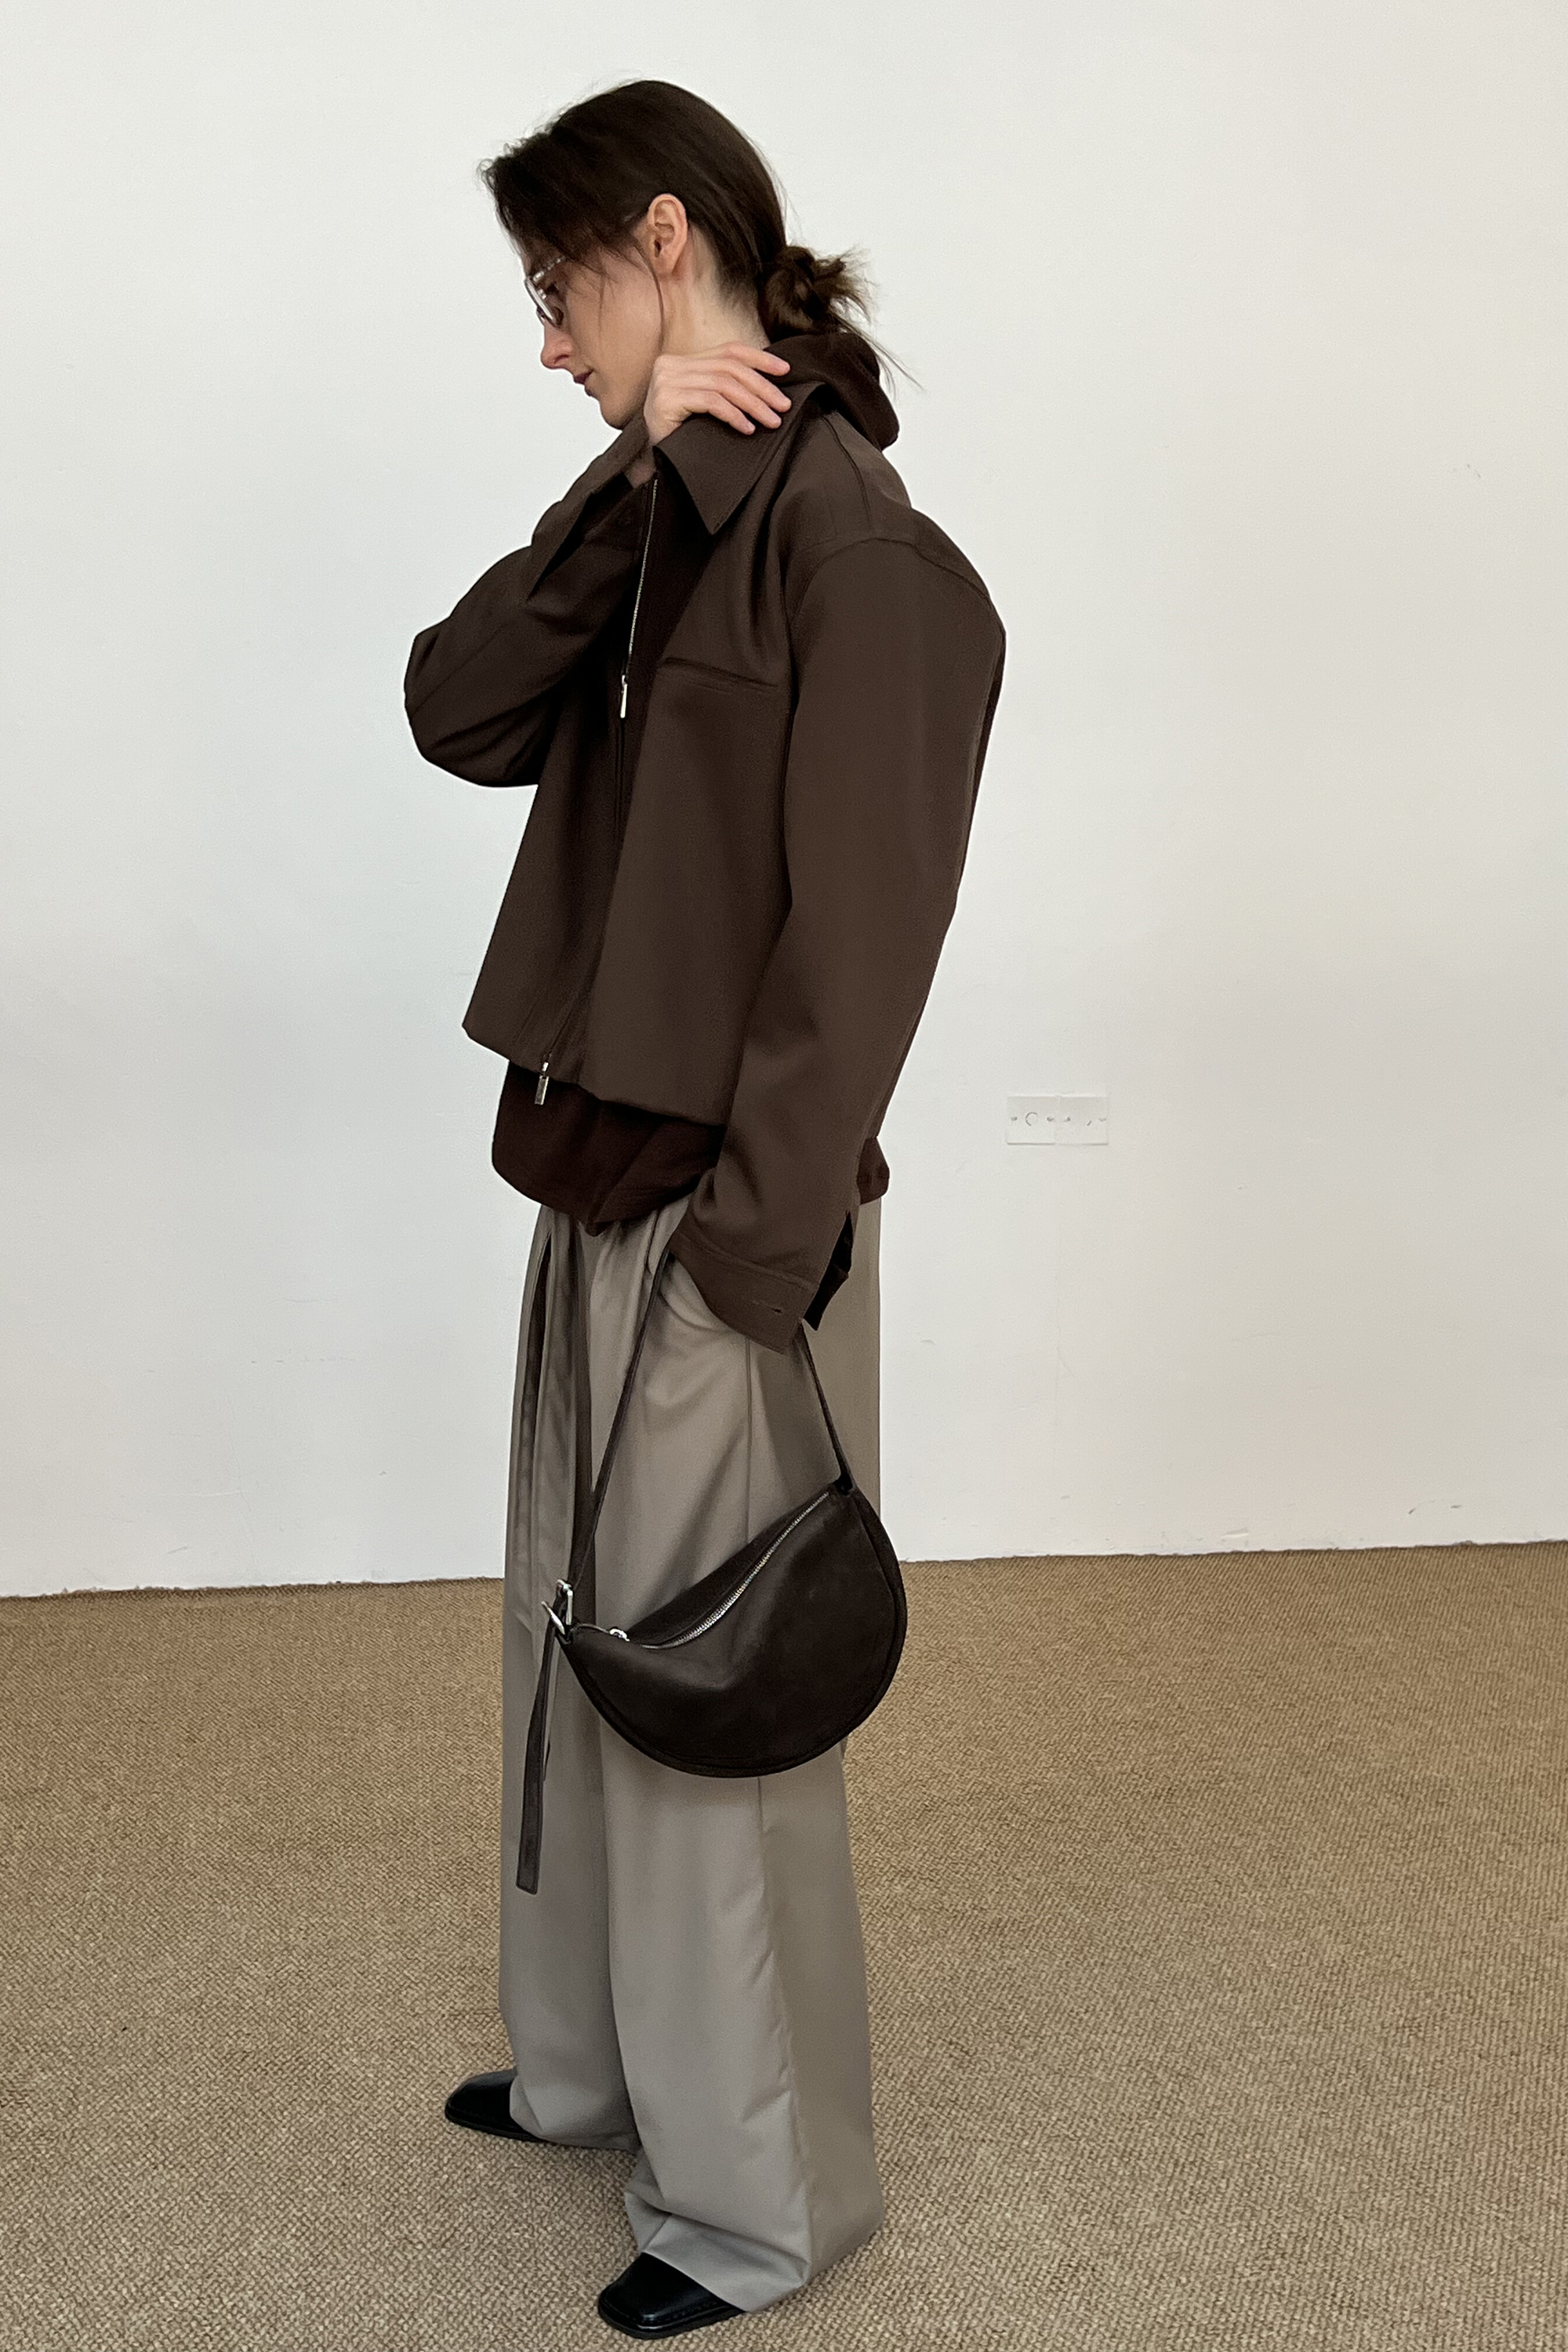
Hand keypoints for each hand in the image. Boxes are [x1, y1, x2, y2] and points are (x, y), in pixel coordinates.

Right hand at [642, 342, 792, 450]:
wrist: (652, 461)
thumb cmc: (680, 435)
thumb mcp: (704, 404)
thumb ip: (724, 386)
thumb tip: (767, 383)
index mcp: (682, 361)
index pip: (729, 351)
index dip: (760, 358)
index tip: (785, 370)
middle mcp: (671, 365)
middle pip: (729, 367)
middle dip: (762, 386)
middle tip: (783, 405)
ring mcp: (667, 381)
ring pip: (723, 384)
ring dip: (753, 403)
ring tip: (771, 420)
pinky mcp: (667, 400)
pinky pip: (711, 401)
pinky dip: (734, 415)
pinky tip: (747, 428)